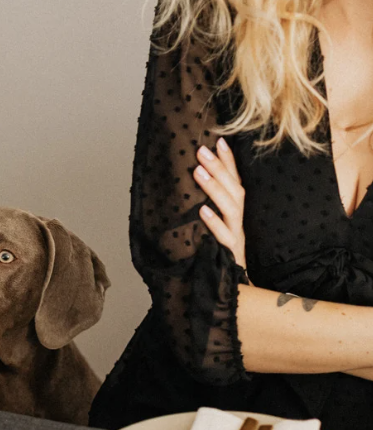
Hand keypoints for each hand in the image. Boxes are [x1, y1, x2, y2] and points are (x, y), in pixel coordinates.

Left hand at [193, 138, 247, 269]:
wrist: (229, 289)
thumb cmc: (217, 256)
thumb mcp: (213, 229)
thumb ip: (208, 209)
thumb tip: (191, 186)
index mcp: (235, 214)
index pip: (235, 182)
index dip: (229, 161)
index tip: (219, 140)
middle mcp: (238, 222)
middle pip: (235, 190)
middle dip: (220, 168)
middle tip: (201, 150)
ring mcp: (236, 238)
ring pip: (232, 209)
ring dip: (215, 189)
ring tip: (199, 172)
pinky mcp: (230, 254)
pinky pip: (224, 237)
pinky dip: (213, 223)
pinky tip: (201, 211)